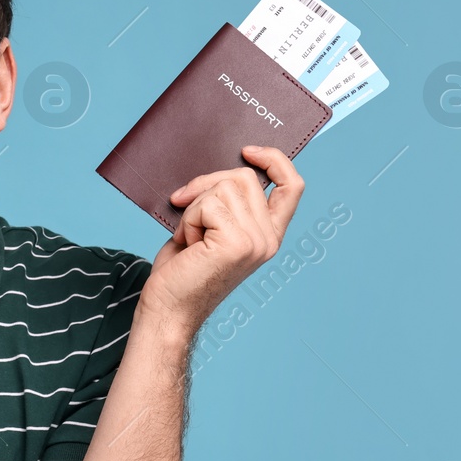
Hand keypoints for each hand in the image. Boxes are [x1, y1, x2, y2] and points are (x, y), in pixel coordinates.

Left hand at [138, 145, 303, 330]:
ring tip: (190, 237)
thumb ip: (225, 202)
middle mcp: (269, 239)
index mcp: (268, 234)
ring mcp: (256, 241)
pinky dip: (188, 220)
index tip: (247, 151)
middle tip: (185, 209)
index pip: (292, 186)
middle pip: (243, 178)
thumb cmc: (181, 271)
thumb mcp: (209, 228)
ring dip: (194, 207)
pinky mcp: (237, 243)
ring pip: (223, 187)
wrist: (167, 309)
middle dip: (205, 185)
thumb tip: (219, 168)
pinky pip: (208, 204)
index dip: (274, 160)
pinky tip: (187, 244)